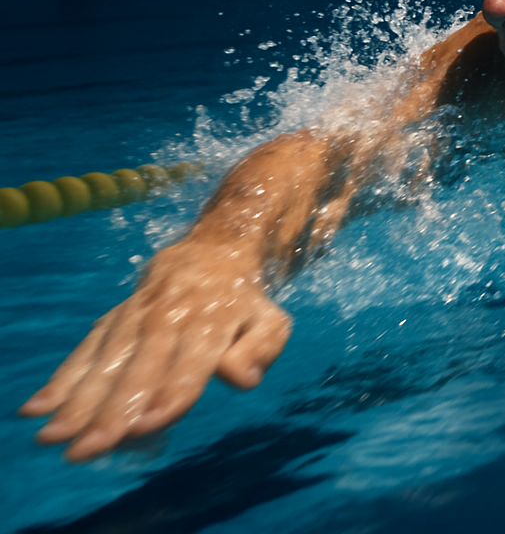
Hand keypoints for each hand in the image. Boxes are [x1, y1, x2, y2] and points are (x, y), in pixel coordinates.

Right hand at [18, 240, 290, 461]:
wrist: (213, 252)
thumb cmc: (245, 303)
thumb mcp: (271, 321)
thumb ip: (260, 349)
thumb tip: (238, 377)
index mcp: (213, 322)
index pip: (190, 366)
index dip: (169, 396)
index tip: (143, 427)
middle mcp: (170, 318)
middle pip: (141, 368)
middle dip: (113, 410)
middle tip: (88, 448)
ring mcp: (137, 317)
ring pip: (107, 361)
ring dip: (78, 400)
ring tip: (54, 436)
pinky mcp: (114, 318)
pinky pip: (86, 349)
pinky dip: (62, 378)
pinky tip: (38, 408)